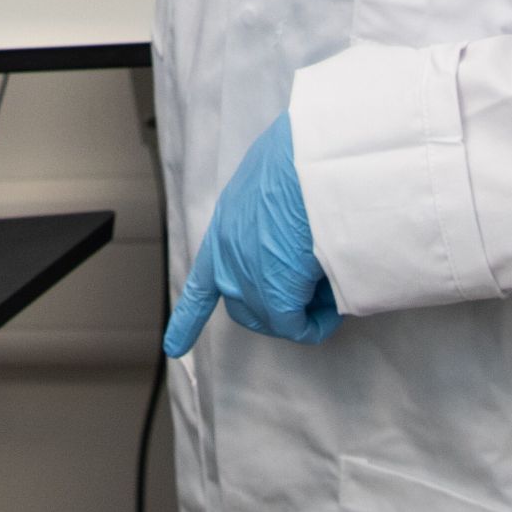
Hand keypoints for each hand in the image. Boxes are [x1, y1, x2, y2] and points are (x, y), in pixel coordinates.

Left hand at [162, 109, 336, 355]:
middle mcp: (228, 260)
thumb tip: (296, 242)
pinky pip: (300, 327)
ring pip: (277, 316)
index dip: (187, 321)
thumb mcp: (271, 185)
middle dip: (275, 310)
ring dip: (304, 311)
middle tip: (313, 291)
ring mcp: (247, 282)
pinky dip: (319, 324)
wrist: (305, 166)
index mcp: (225, 229)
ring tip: (333, 284)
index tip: (174, 348)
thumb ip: (271, 218)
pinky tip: (337, 307)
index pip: (201, 286)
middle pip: (245, 307)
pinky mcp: (276, 298)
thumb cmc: (297, 162)